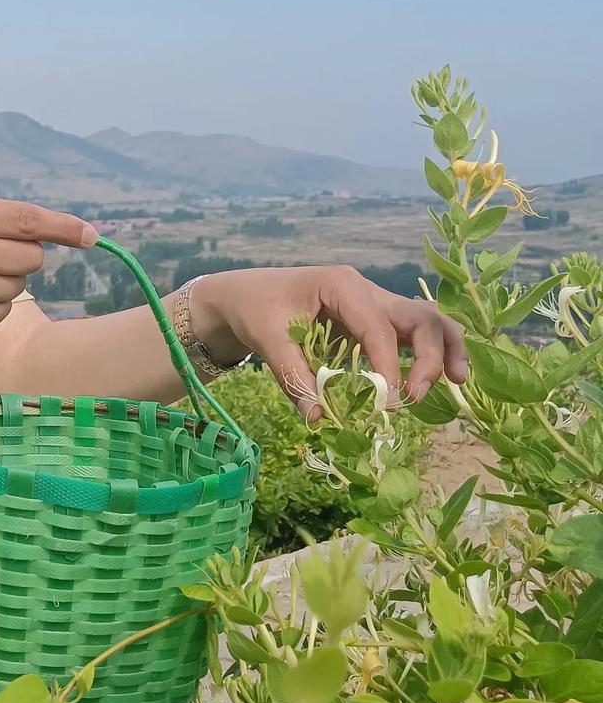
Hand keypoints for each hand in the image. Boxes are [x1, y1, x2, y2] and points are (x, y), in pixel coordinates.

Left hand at [190, 265, 468, 422]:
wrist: (245, 294)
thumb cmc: (255, 308)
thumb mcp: (266, 337)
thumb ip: (293, 375)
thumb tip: (319, 418)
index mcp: (341, 284)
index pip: (378, 327)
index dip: (389, 365)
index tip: (390, 403)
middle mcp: (366, 291)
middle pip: (418, 316)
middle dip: (429, 356)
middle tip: (416, 398)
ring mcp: (374, 305)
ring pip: (426, 320)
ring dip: (444, 350)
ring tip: (457, 382)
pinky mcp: (375, 322)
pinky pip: (412, 334)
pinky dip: (431, 354)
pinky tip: (441, 380)